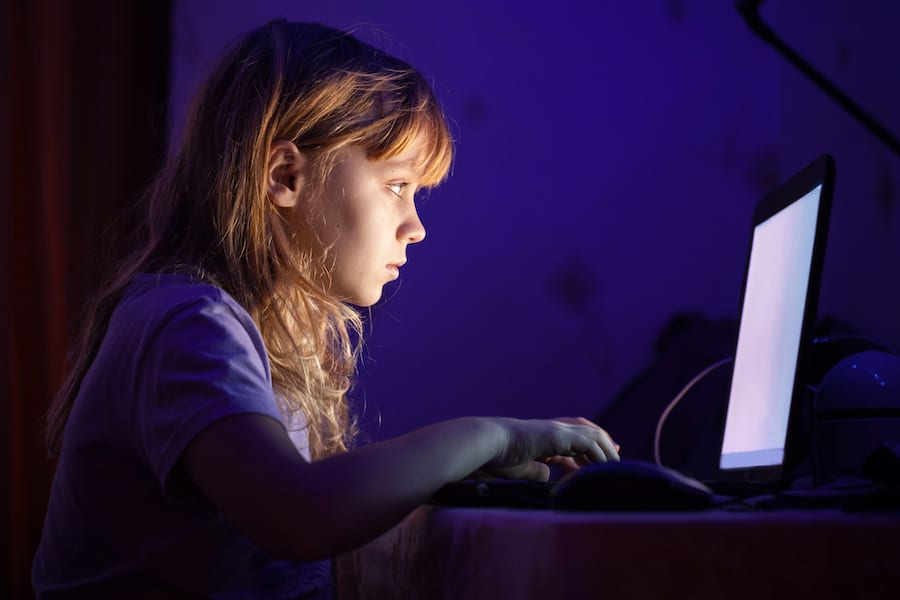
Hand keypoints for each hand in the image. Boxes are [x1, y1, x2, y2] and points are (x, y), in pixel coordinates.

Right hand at [482, 417, 618, 480]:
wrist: (486, 443)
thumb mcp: (519, 468)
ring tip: (615, 466)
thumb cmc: (495, 457)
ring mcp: (555, 430)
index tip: (598, 462)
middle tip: (616, 455)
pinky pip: (588, 442)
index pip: (571, 441)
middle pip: (585, 431)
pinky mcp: (558, 434)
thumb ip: (535, 470)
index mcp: (541, 438)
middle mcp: (550, 430)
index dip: (586, 452)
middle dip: (603, 443)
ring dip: (605, 450)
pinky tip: (604, 467)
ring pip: (591, 434)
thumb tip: (548, 475)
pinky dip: (599, 454)